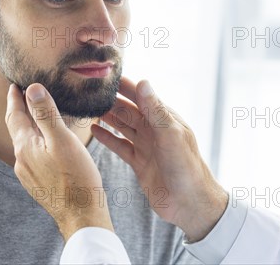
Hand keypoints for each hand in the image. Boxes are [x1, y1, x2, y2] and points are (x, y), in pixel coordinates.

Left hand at [5, 83, 113, 241]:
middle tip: (22, 95)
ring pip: (26, 143)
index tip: (14, 85)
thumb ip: (46, 114)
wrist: (81, 216)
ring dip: (29, 127)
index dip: (14, 98)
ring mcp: (28, 174)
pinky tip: (48, 144)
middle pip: (17, 129)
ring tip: (37, 116)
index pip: (14, 115)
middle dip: (19, 111)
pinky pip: (33, 156)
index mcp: (25, 146)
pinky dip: (37, 143)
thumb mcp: (62, 139)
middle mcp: (21, 160)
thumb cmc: (76, 177)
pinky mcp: (38, 183)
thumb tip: (32, 89)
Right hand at [91, 76, 228, 241]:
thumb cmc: (186, 167)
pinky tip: (94, 130)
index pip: (142, 96)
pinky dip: (107, 138)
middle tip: (90, 92)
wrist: (189, 203)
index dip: (125, 86)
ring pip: (123, 127)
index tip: (106, 76)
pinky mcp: (139, 163)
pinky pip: (120, 146)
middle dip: (111, 101)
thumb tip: (143, 82)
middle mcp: (155, 130)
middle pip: (129, 111)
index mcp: (165, 119)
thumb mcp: (170, 134)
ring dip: (108, 117)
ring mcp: (147, 146)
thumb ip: (155, 109)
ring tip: (89, 107)